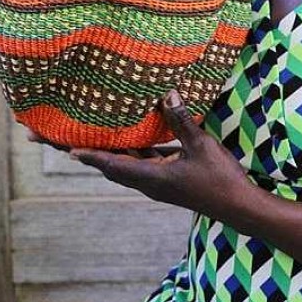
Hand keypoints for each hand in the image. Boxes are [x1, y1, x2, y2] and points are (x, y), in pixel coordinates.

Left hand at [71, 91, 251, 215]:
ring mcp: (158, 182)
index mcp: (151, 178)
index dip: (89, 155)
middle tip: (61, 138)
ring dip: (106, 151)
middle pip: (110, 166)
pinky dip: (131, 150)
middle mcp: (148, 183)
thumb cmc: (220, 179)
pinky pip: (142, 163)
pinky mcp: (168, 180)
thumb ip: (182, 121)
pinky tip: (128, 135)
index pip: (112, 164)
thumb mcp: (201, 146)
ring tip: (86, 134)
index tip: (65, 147)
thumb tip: (167, 94)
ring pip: (124, 165)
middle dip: (86, 152)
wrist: (239, 207)